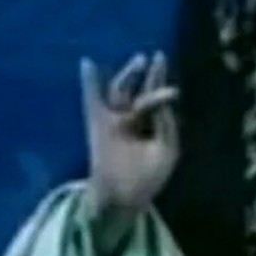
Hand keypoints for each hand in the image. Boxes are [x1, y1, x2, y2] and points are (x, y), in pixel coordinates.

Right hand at [80, 51, 179, 212]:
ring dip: (129, 75)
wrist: (125, 198)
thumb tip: (164, 98)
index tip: (163, 61)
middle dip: (149, 75)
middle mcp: (133, 121)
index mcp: (151, 127)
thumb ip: (166, 122)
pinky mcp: (99, 126)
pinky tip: (88, 64)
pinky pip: (92, 101)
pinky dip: (90, 83)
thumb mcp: (167, 149)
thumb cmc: (148, 178)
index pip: (156, 99)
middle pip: (139, 91)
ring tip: (140, 60)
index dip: (160, 81)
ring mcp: (115, 122)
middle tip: (157, 58)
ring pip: (120, 92)